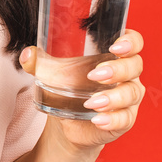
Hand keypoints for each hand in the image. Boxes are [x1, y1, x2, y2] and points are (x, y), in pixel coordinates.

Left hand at [19, 28, 145, 149]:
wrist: (68, 119)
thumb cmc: (68, 85)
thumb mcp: (53, 71)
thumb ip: (38, 61)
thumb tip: (27, 54)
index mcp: (113, 56)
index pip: (133, 42)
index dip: (130, 41)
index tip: (115, 45)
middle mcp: (127, 75)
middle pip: (134, 66)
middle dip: (117, 69)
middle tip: (94, 75)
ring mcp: (128, 98)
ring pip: (131, 93)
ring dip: (112, 97)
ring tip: (90, 102)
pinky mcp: (124, 119)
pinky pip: (125, 119)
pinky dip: (112, 119)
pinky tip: (98, 119)